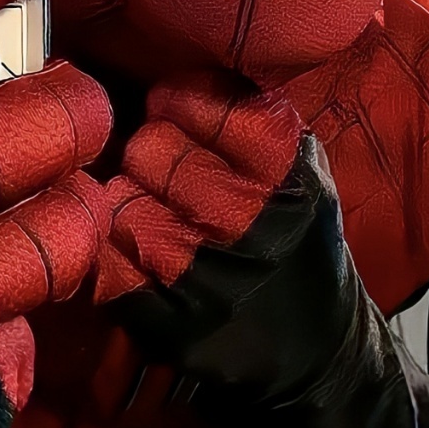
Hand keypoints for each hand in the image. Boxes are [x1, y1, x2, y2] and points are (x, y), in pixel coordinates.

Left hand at [97, 71, 428, 427]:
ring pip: (121, 202)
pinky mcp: (169, 324)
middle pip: (148, 147)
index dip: (177, 100)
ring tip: (158, 210)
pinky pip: (107, 259)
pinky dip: (116, 251)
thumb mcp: (303, 168)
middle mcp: (246, 218)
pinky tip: (142, 252)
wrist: (321, 355)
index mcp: (284, 168)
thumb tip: (184, 72)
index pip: (197, 100)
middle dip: (151, 151)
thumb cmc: (299, 241)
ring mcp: (204, 275)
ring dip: (131, 201)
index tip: (172, 107)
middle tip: (166, 166)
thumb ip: (252, 114)